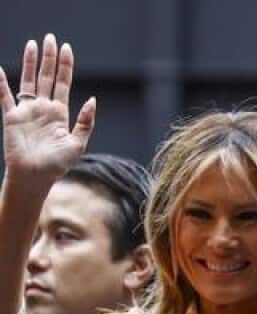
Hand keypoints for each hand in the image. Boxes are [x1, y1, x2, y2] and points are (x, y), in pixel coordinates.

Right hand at [0, 35, 95, 187]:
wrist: (36, 176)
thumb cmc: (58, 164)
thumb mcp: (78, 143)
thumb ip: (85, 122)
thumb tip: (93, 99)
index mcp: (60, 114)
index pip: (63, 84)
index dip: (65, 66)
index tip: (66, 48)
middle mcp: (43, 108)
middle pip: (46, 77)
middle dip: (49, 58)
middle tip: (50, 38)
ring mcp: (27, 111)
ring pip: (27, 80)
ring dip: (29, 63)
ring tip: (32, 44)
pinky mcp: (11, 117)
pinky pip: (4, 97)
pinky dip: (0, 83)